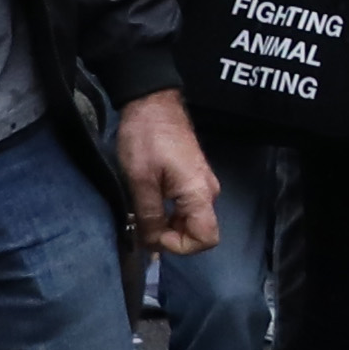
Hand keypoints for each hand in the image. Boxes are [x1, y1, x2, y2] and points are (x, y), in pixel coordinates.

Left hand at [113, 89, 221, 259]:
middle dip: (169, 236)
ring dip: (167, 225)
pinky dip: (168, 213)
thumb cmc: (146, 139)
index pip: (206, 239)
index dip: (179, 246)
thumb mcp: (140, 181)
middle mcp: (208, 192)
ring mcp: (202, 184)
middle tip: (140, 225)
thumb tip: (151, 243)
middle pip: (198, 231)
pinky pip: (186, 207)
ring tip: (141, 213)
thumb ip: (149, 215)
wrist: (153, 103)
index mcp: (199, 193)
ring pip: (190, 220)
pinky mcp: (193, 177)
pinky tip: (148, 203)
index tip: (152, 234)